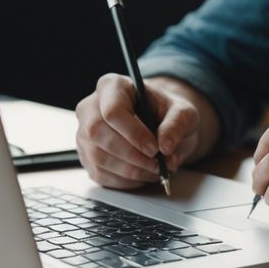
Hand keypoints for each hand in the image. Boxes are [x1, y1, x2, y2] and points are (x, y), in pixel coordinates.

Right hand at [75, 74, 200, 189]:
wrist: (160, 125)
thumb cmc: (167, 113)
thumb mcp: (183, 111)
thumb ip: (177, 124)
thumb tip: (165, 146)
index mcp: (112, 86)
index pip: (112, 110)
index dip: (133, 133)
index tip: (154, 148)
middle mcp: (91, 108)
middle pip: (98, 133)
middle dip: (131, 155)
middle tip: (157, 164)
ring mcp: (85, 134)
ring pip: (98, 156)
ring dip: (131, 170)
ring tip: (155, 170)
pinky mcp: (87, 157)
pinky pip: (100, 174)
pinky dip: (125, 181)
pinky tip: (143, 174)